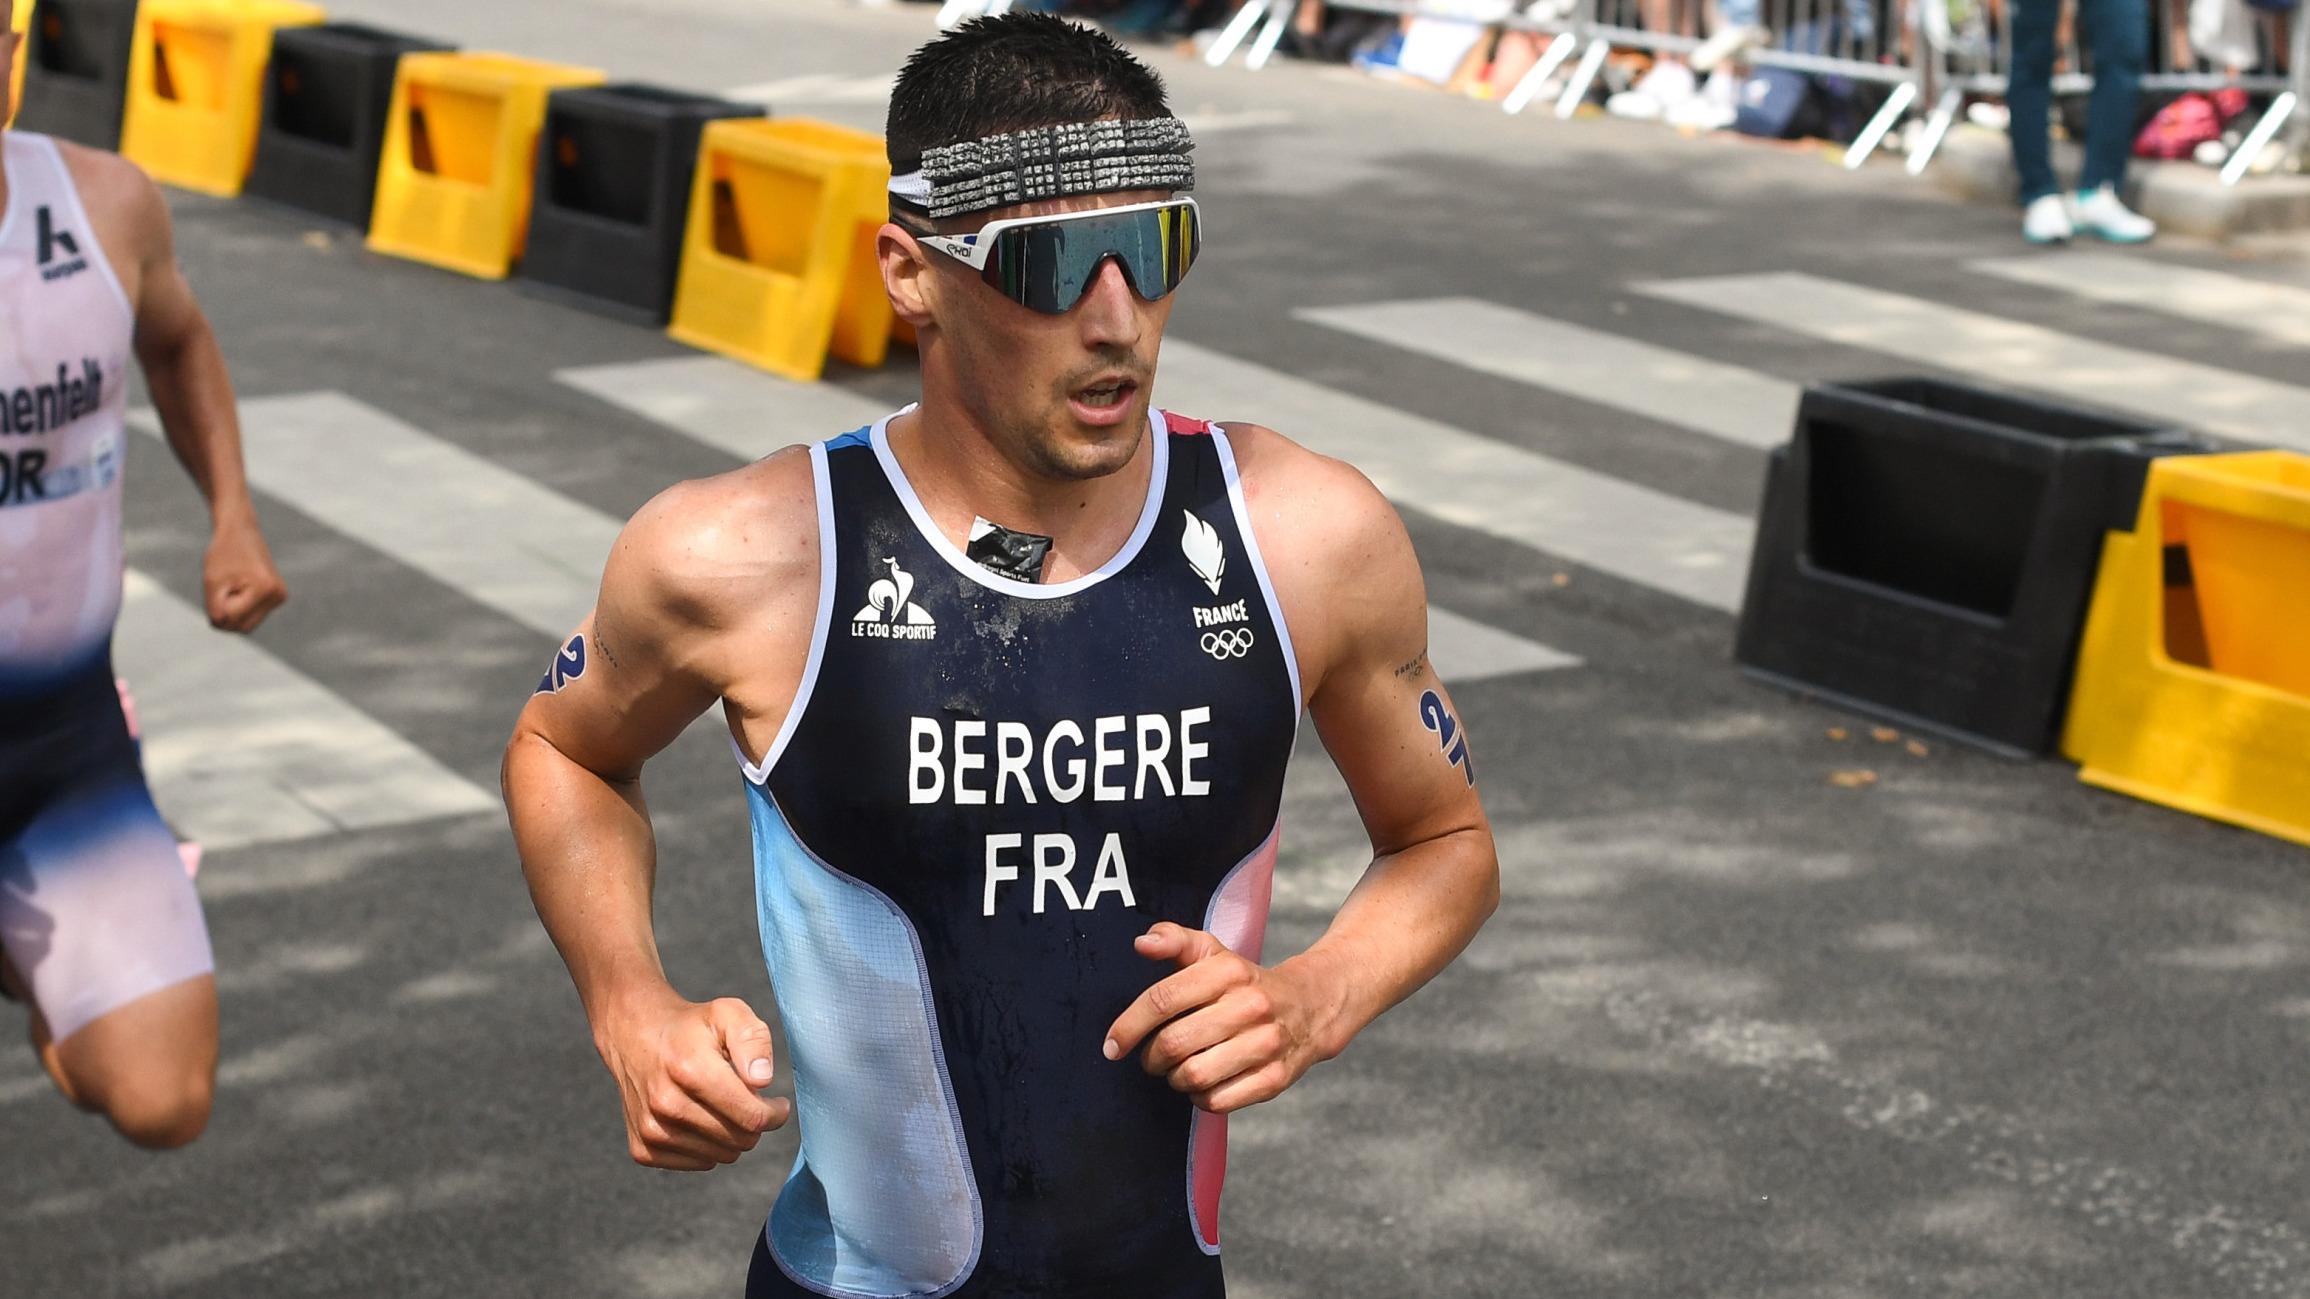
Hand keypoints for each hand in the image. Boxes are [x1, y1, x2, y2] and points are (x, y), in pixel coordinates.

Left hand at [202, 519, 286, 632]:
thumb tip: (224, 627)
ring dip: (232, 611)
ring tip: (230, 587)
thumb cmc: (224, 554)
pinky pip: (252, 616)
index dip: (217, 606)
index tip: (218, 585)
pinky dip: (240, 607)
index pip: (232, 619)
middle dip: (226, 614)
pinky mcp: (277, 597)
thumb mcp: (212, 582)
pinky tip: (238, 587)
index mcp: (265, 589)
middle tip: (221, 589)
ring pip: (248, 624)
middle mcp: (278, 595)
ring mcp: (280, 597)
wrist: (241, 531)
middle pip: (243, 627)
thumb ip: (216, 610)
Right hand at [594, 992, 792, 1170]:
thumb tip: (762, 1080)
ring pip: (721, 1155)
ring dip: (731, 1134)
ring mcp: (651, 1129)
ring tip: (721, 1105)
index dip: (775, 1114)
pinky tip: (700, 1118)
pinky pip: (699, 1163)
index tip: (777, 1104)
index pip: (752, 1116)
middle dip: (753, 1122)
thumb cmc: (690, 1026)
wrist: (634, 1035)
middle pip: (739, 1140)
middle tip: (747, 1100)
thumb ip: (753, 1039)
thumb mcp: (728, 1012)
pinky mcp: (642, 1148)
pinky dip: (708, 1146)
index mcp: (690, 1069)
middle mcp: (666, 1104)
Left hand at [1103, 922, 1333, 1114]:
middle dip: (1151, 1057)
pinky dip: (1200, 1098)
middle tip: (1152, 1058)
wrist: (1311, 1006)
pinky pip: (1218, 1101)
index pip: (1163, 999)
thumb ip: (1175, 941)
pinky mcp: (1275, 1079)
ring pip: (1194, 1076)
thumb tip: (1141, 943)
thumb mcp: (1214, 954)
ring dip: (1175, 1079)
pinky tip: (1203, 1084)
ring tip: (1178, 1070)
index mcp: (1228, 972)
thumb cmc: (1246, 983)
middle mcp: (1249, 1006)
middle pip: (1174, 1043)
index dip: (1129, 1026)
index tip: (1113, 1044)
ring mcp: (1266, 1044)